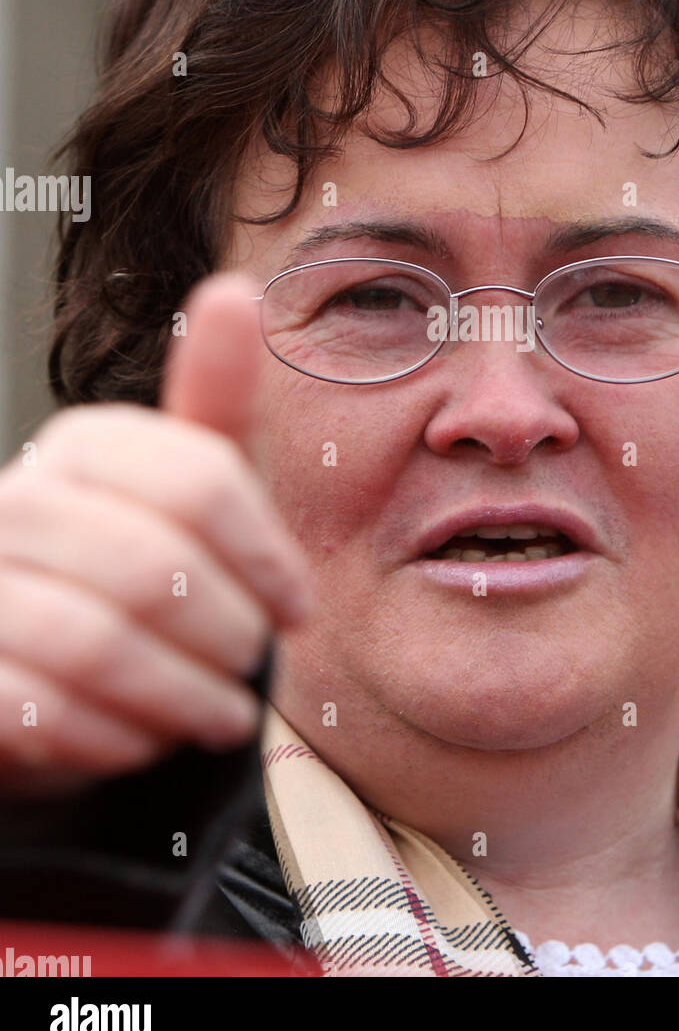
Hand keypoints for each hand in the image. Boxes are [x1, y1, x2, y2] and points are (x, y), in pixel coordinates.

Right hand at [0, 273, 313, 797]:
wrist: (36, 680)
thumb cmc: (129, 578)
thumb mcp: (182, 494)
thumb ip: (212, 409)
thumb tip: (235, 290)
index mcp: (83, 445)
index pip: (201, 480)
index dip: (268, 556)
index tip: (297, 609)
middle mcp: (13, 501)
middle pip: (157, 567)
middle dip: (227, 636)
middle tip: (252, 674)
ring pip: (99, 641)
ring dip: (182, 695)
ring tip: (220, 715)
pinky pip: (44, 707)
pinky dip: (115, 738)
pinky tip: (143, 739)